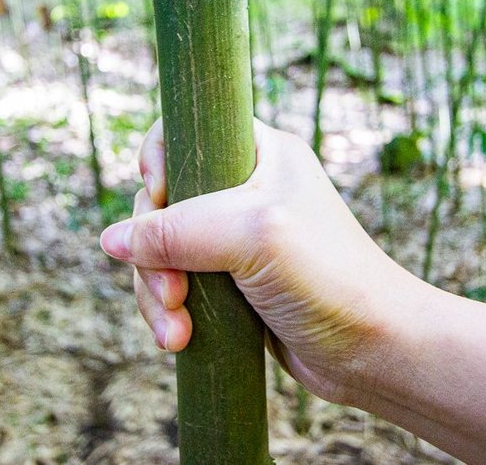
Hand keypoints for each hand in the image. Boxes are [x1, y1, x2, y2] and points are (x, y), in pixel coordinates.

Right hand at [100, 119, 426, 403]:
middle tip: (172, 291)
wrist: (375, 350)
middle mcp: (243, 192)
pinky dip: (168, 313)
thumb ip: (175, 230)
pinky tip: (179, 340)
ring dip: (156, 293)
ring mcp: (234, 241)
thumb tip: (110, 241)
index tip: (160, 201)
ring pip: (159, 253)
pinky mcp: (229, 284)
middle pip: (160, 204)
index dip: (157, 166)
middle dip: (152, 252)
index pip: (181, 135)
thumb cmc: (328, 277)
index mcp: (259, 153)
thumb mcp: (250, 235)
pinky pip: (175, 287)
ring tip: (175, 332)